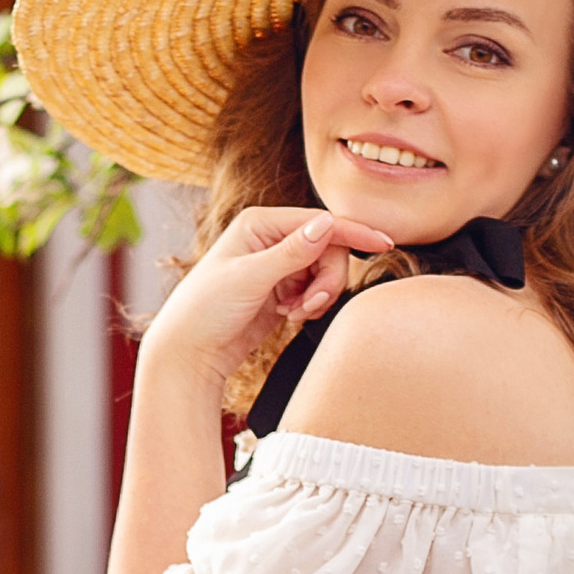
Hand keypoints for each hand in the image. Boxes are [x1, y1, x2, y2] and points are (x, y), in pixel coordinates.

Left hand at [140, 206, 390, 403]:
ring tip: (293, 313)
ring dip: (318, 295)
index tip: (384, 243)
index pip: (319, 222)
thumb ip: (292, 252)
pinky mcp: (283, 289)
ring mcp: (278, 264)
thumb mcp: (249, 278)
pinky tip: (289, 315)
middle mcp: (271, 239)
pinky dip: (311, 305)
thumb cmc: (205, 310)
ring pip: (325, 272)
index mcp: (260, 223)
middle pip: (329, 249)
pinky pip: (316, 290)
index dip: (352, 232)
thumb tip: (327, 223)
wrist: (190, 352)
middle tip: (311, 304)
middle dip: (327, 278)